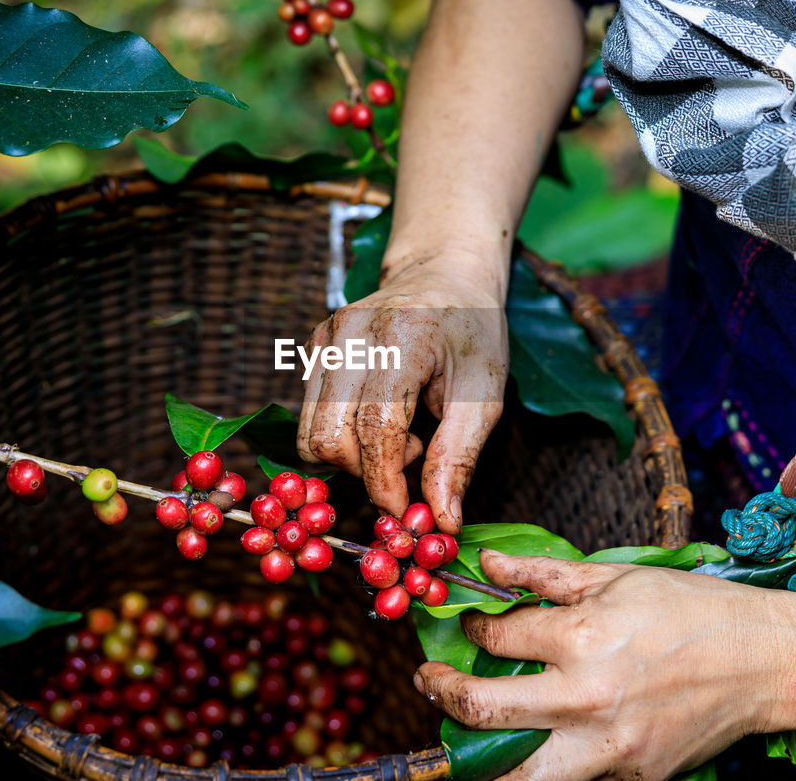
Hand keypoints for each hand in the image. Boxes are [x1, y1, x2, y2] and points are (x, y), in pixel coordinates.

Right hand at [296, 255, 508, 531]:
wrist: (444, 274)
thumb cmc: (471, 333)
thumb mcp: (485, 394)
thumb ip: (459, 458)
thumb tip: (441, 521)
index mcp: (403, 335)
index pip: (376, 427)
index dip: (386, 482)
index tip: (406, 514)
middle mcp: (352, 331)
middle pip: (330, 436)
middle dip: (367, 473)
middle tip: (413, 459)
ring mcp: (325, 336)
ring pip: (310, 434)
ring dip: (352, 458)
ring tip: (400, 436)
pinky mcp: (313, 347)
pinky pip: (310, 418)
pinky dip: (342, 436)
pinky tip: (381, 417)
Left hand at [414, 551, 795, 780]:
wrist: (763, 661)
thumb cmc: (690, 610)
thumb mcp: (613, 576)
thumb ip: (541, 574)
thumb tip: (486, 564)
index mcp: (581, 637)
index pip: (495, 639)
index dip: (472, 629)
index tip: (470, 626)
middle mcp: (587, 698)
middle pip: (483, 711)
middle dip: (443, 694)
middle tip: (431, 681)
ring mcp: (609, 748)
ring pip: (517, 777)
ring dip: (478, 760)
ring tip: (464, 739)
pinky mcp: (632, 777)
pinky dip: (546, 767)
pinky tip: (538, 744)